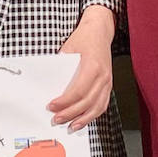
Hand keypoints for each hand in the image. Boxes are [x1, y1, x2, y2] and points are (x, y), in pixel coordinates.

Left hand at [48, 6, 115, 132]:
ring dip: (83, 119)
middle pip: (87, 102)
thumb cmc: (84, 37)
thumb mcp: (68, 48)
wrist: (100, 30)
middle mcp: (103, 75)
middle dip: (70, 113)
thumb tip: (49, 85)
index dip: (65, 102)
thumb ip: (61, 67)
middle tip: (56, 119)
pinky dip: (93, 115)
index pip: (79, 90)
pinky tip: (83, 119)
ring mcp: (108, 81)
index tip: (52, 106)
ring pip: (97, 107)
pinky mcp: (108, 84)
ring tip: (70, 126)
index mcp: (93, 66)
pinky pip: (102, 104)